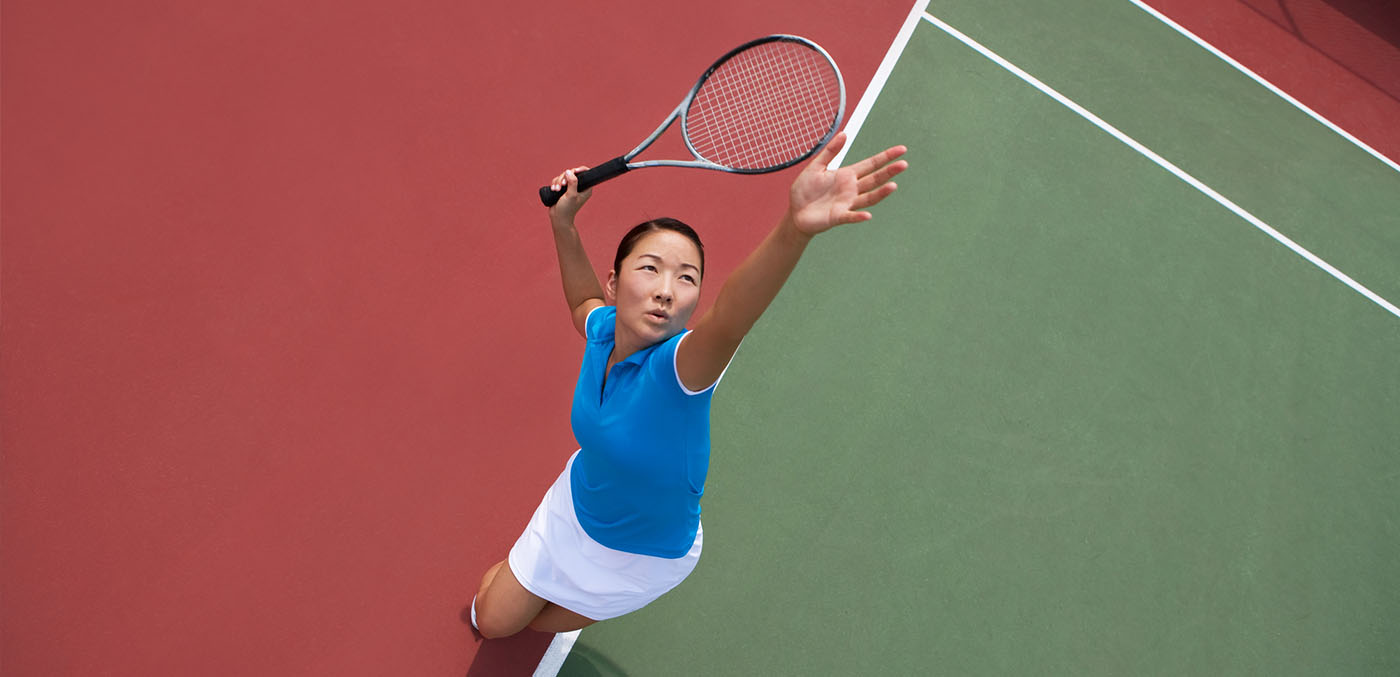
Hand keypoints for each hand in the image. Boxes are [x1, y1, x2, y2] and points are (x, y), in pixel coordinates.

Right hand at [548, 166, 592, 221]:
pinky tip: (553, 190)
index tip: (574, 171)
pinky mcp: (562, 189)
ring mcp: (570, 187)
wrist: (558, 218)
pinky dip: (555, 183)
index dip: (580, 170)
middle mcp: (579, 187)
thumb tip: (569, 171)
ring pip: (563, 176)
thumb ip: (572, 182)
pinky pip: (558, 180)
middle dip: (564, 178)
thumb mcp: (571, 195)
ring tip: (556, 190)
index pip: (586, 174)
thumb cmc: (567, 209)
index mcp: (586, 189)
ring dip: (558, 181)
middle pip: (572, 173)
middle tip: (562, 185)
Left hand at [787, 133, 907, 235]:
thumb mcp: (816, 166)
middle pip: (875, 179)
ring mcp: (847, 204)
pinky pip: (850, 216)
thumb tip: (844, 133)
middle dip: (889, 172)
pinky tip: (868, 215)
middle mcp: (851, 189)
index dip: (886, 157)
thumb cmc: (805, 189)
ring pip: (868, 197)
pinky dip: (859, 216)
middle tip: (904, 164)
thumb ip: (830, 151)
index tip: (902, 150)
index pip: (871, 164)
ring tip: (893, 186)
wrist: (795, 212)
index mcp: (847, 175)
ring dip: (881, 193)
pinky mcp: (838, 217)